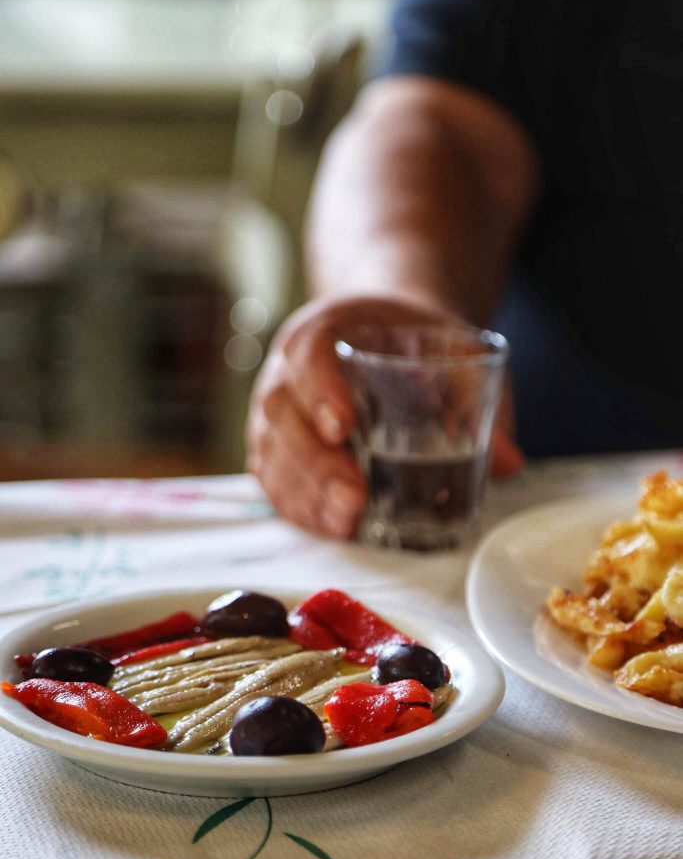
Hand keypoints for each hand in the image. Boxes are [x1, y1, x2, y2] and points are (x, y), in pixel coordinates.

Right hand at [246, 295, 523, 538]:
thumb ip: (480, 398)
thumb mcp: (455, 351)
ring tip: (346, 525)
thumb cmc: (415, 343)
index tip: (344, 427)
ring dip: (306, 494)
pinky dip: (299, 508)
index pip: (308, 353)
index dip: (319, 390)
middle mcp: (286, 370)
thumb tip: (510, 462)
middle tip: (354, 499)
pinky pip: (273, 480)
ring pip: (271, 452)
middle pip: (282, 413)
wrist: (384, 335)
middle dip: (315, 463)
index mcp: (325, 329)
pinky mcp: (275, 449)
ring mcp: (274, 413)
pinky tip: (331, 528)